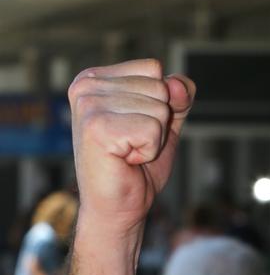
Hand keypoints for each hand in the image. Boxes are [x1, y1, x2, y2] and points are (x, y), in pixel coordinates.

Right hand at [68, 59, 194, 234]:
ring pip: (159, 109)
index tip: (135, 126)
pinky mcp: (96, 127)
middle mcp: (86, 85)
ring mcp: (88, 105)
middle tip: (132, 144)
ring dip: (153, 138)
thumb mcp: (166, 122)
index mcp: (96, 77)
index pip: (153, 68)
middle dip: (157, 122)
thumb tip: (176, 84)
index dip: (159, 102)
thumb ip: (179, 96)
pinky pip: (153, 130)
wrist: (120, 205)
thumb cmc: (137, 164)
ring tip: (128, 152)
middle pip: (159, 87)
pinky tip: (125, 159)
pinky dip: (149, 150)